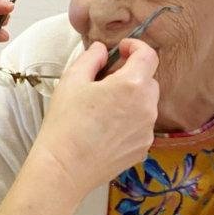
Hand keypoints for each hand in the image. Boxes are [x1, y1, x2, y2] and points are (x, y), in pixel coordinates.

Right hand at [32, 38, 158, 193]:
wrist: (64, 168)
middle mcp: (147, 107)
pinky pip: (142, 125)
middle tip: (105, 81)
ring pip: (146, 104)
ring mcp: (147, 131)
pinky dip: (130, 121)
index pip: (148, 55)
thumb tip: (103, 50)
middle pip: (149, 80)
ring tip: (103, 108)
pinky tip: (106, 128)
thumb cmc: (65, 123)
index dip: (136, 46)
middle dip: (131, 75)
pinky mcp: (143, 149)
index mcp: (132, 85)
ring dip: (131, 99)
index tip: (121, 49)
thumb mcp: (72, 80)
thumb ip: (92, 57)